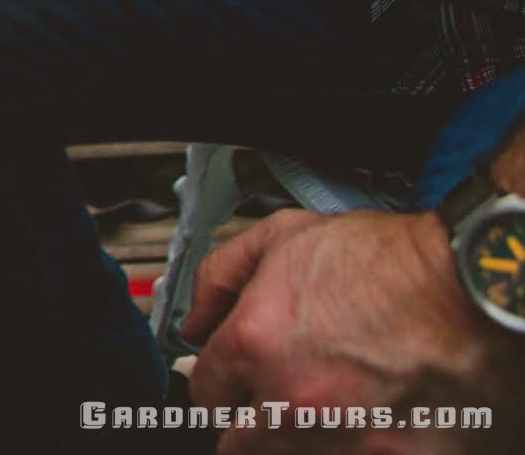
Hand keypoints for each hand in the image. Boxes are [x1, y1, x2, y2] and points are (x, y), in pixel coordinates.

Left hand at [183, 209, 522, 451]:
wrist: (476, 286)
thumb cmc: (394, 262)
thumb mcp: (285, 237)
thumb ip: (221, 278)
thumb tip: (194, 320)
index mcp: (257, 346)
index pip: (206, 395)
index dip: (219, 385)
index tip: (234, 383)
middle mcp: (295, 403)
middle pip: (240, 445)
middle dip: (251, 424)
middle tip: (280, 401)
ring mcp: (348, 442)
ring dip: (301, 438)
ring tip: (333, 406)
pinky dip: (357, 447)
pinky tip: (372, 422)